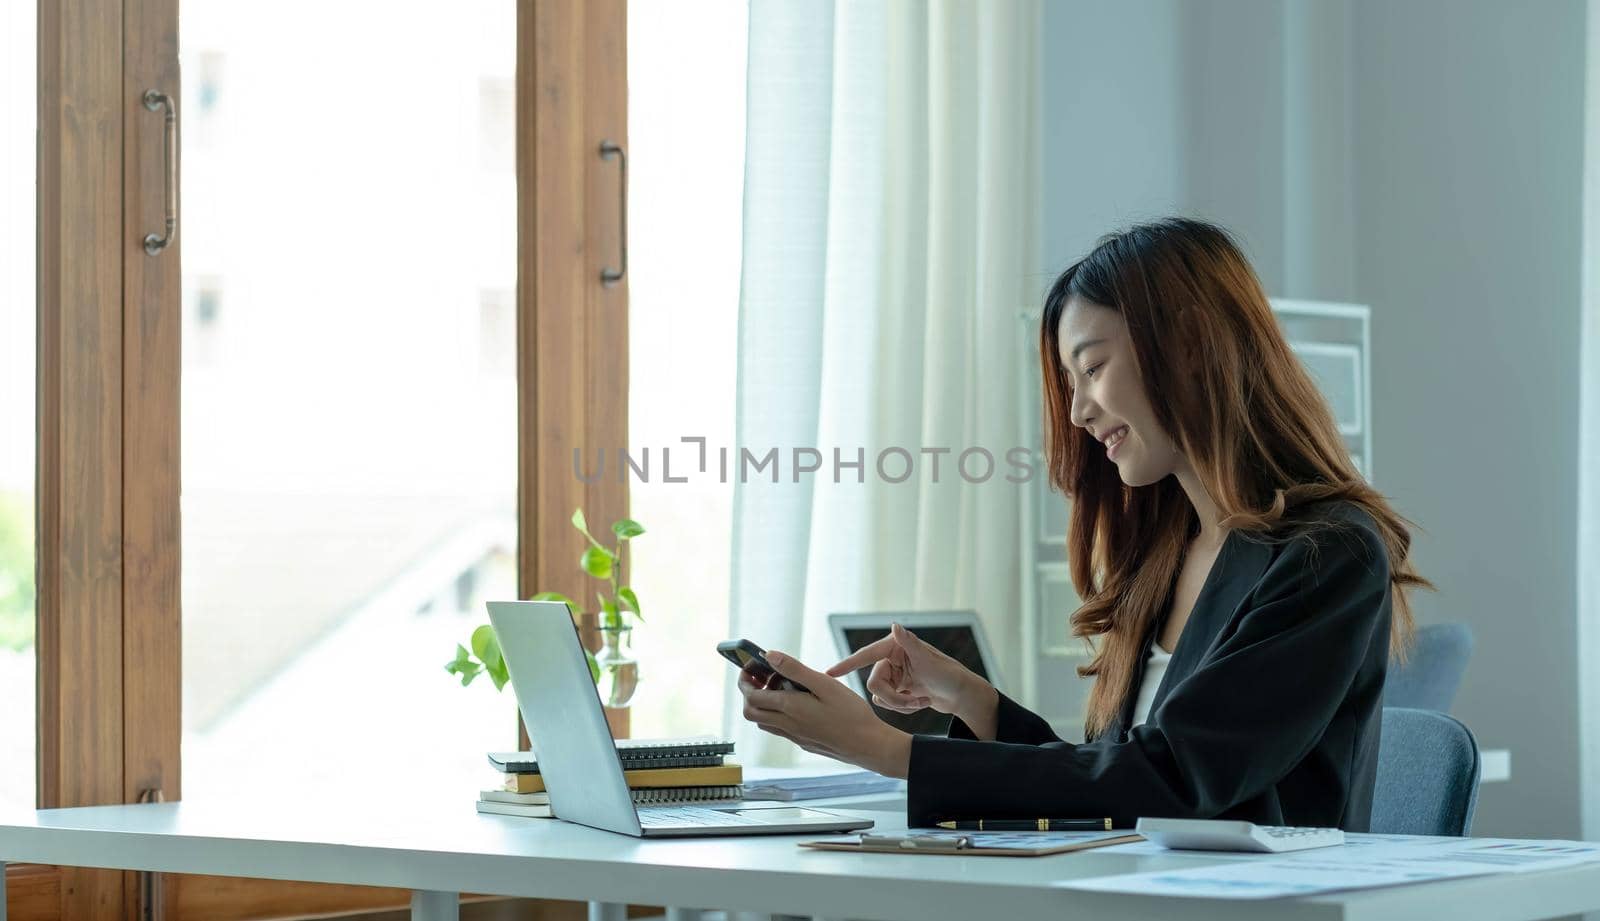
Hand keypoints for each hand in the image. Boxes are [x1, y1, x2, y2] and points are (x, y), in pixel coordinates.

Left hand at [737, 650, 912, 777]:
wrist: (868, 746)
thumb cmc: (851, 714)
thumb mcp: (825, 684)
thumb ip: (795, 670)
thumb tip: (770, 656)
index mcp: (790, 708)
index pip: (751, 696)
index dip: (745, 680)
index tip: (750, 666)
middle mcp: (787, 725)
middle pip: (750, 712)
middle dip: (748, 692)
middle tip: (761, 676)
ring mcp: (795, 736)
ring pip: (764, 722)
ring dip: (763, 703)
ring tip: (781, 686)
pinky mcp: (804, 742)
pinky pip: (779, 729)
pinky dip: (777, 713)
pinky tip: (797, 702)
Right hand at [825, 623, 987, 719]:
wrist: (962, 696)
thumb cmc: (949, 674)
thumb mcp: (928, 660)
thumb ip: (909, 643)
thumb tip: (894, 626)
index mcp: (895, 646)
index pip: (865, 656)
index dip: (846, 665)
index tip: (827, 674)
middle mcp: (892, 658)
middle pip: (874, 684)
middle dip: (893, 698)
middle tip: (913, 703)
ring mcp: (895, 675)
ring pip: (880, 696)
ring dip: (900, 704)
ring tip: (921, 702)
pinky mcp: (898, 689)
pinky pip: (888, 703)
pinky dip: (903, 708)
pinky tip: (919, 703)